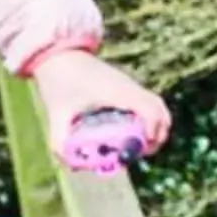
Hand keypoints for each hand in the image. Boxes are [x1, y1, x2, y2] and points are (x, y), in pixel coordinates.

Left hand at [27, 48, 171, 166]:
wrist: (57, 54)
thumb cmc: (58, 79)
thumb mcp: (57, 111)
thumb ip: (59, 138)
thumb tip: (67, 163)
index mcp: (117, 92)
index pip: (150, 110)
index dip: (153, 130)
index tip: (143, 148)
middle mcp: (128, 87)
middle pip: (160, 110)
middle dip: (158, 133)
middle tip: (144, 151)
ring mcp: (128, 85)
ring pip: (156, 105)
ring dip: (155, 125)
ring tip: (141, 144)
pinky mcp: (124, 85)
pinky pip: (146, 101)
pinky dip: (148, 117)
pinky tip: (132, 130)